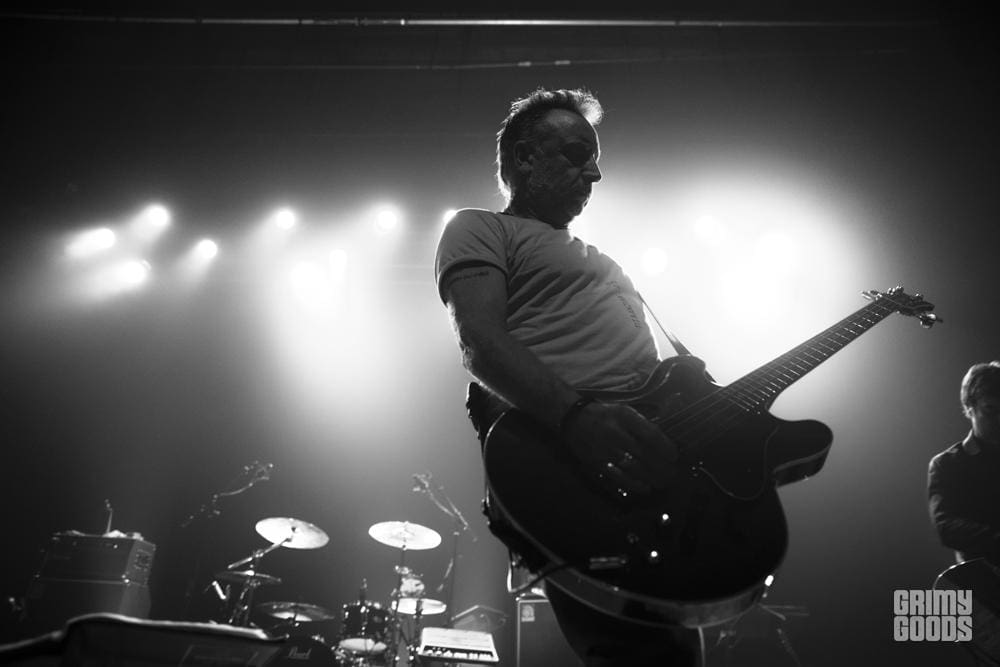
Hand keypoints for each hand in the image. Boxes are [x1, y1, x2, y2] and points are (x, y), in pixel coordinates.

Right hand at [562, 400, 677, 495]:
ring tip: (663, 482)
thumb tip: (664, 443)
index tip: (674, 456)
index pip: (650, 435)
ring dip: (652, 478)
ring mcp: (606, 450)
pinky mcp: (598, 463)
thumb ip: (643, 425)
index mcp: (624, 417)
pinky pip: (619, 477)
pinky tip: (646, 488)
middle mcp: (616, 433)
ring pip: (634, 468)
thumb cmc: (605, 415)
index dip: (665, 448)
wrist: (573, 419)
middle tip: (673, 474)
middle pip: (645, 454)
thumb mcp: (625, 411)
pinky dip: (635, 485)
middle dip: (662, 467)